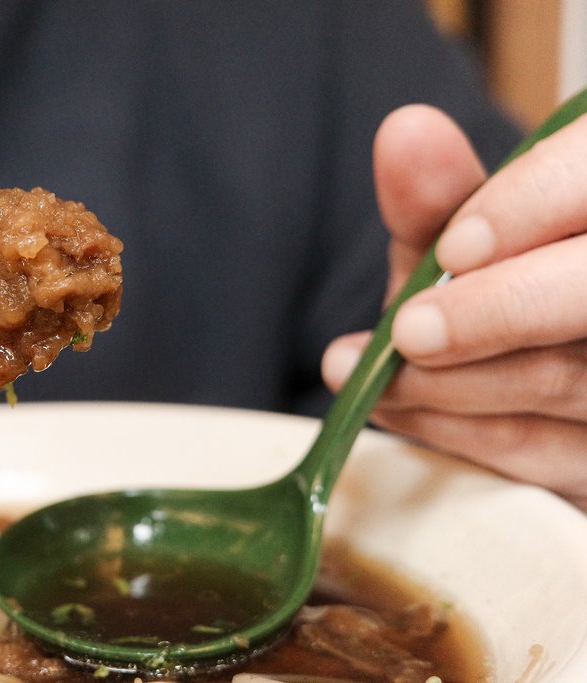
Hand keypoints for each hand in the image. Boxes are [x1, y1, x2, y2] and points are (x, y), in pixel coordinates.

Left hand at [322, 104, 586, 509]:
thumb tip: (403, 132)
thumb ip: (437, 196)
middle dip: (496, 313)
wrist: (527, 381)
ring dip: (448, 384)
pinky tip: (396, 409)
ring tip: (365, 373)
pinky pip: (544, 452)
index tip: (452, 249)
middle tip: (405, 331)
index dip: (529, 209)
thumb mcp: (460, 244)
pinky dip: (458, 432)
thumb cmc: (494, 295)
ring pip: (564, 378)